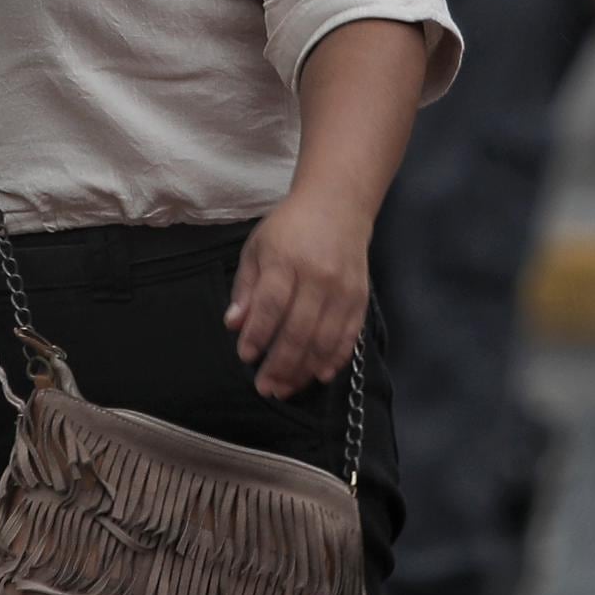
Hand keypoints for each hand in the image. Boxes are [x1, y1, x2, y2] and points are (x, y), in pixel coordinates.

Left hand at [226, 187, 369, 400]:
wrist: (338, 205)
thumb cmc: (290, 228)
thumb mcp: (257, 248)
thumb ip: (246, 288)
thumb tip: (234, 324)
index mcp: (286, 259)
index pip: (271, 304)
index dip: (258, 334)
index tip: (246, 356)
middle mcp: (318, 276)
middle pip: (299, 329)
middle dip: (280, 364)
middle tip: (265, 387)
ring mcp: (343, 289)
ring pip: (325, 339)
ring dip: (304, 370)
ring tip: (285, 388)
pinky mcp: (361, 298)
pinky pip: (349, 336)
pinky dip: (335, 359)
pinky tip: (318, 375)